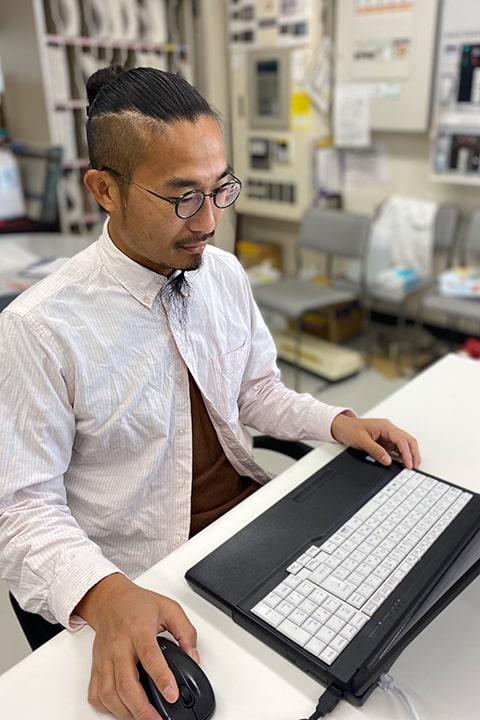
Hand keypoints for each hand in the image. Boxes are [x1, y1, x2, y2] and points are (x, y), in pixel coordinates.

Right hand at [75, 573, 198, 719]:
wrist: (109, 599)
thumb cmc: (138, 603)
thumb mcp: (169, 608)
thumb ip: (186, 632)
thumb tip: (193, 657)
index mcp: (139, 629)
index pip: (150, 656)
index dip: (161, 677)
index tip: (171, 694)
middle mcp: (119, 645)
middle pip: (125, 682)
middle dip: (141, 707)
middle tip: (157, 719)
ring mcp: (105, 657)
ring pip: (109, 692)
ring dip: (125, 711)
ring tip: (143, 717)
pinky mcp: (96, 666)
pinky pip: (95, 692)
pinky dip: (106, 707)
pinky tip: (120, 709)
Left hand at [330, 414, 419, 469]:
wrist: (341, 427)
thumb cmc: (349, 429)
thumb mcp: (361, 440)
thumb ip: (375, 450)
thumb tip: (387, 460)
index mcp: (385, 426)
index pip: (401, 440)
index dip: (407, 453)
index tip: (409, 464)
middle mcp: (388, 430)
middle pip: (407, 441)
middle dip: (413, 453)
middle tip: (415, 466)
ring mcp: (387, 435)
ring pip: (404, 444)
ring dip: (409, 454)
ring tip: (410, 466)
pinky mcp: (384, 441)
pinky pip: (396, 448)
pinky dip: (401, 455)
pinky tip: (402, 463)